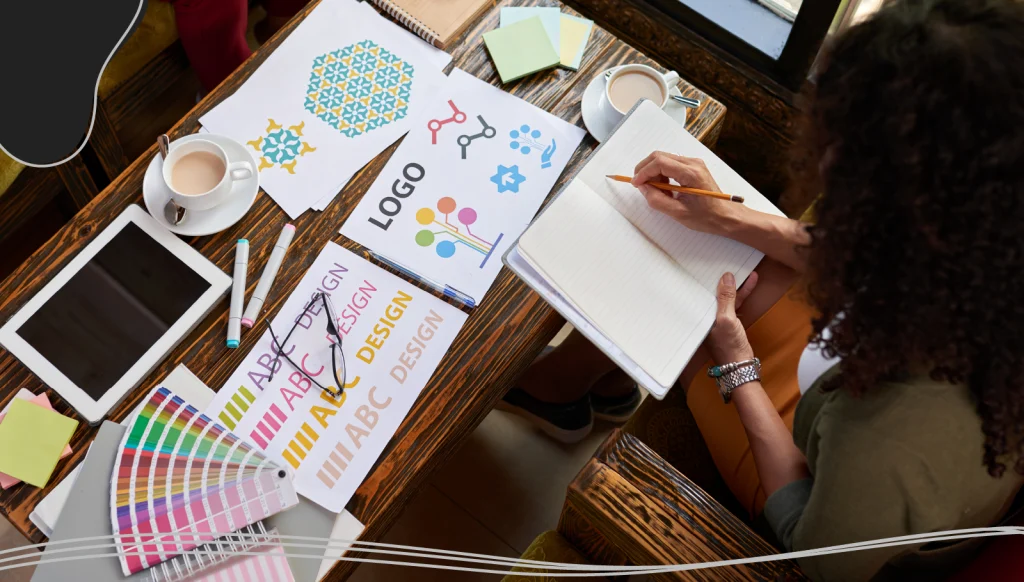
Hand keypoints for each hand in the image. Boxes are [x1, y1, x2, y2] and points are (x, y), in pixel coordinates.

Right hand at [631, 152, 745, 234]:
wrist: (727, 216)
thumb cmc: (707, 217)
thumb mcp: (678, 213)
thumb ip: (657, 199)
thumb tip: (643, 187)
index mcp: (691, 174)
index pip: (660, 163)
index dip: (643, 172)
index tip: (635, 184)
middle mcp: (693, 163)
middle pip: (660, 156)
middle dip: (645, 169)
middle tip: (640, 185)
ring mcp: (694, 163)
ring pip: (664, 159)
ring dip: (655, 173)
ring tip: (658, 192)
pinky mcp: (693, 167)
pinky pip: (672, 164)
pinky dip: (663, 174)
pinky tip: (667, 190)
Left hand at [707, 272, 757, 364]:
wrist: (740, 365)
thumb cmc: (730, 345)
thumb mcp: (727, 318)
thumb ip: (726, 298)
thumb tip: (726, 277)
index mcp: (700, 314)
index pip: (701, 291)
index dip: (706, 277)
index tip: (711, 263)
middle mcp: (706, 315)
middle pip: (713, 292)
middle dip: (723, 279)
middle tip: (728, 261)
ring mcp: (718, 318)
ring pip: (726, 297)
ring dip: (736, 286)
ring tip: (746, 270)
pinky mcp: (729, 322)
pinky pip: (734, 304)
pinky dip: (741, 295)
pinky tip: (749, 285)